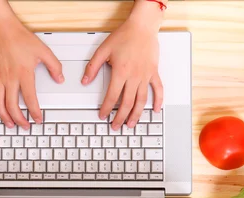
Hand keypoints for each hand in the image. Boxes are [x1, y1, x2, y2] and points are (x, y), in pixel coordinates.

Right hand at [0, 19, 63, 128]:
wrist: (2, 29)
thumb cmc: (20, 38)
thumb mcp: (43, 50)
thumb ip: (54, 66)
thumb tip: (60, 78)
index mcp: (24, 73)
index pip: (30, 99)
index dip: (35, 112)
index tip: (38, 119)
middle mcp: (10, 78)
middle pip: (13, 105)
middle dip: (19, 119)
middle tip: (25, 126)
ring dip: (4, 116)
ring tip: (10, 124)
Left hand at [83, 3, 163, 129]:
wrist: (142, 27)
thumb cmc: (124, 36)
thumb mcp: (103, 50)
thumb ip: (92, 67)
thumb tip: (85, 81)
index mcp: (121, 72)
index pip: (111, 96)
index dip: (106, 108)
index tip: (102, 115)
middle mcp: (134, 76)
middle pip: (127, 102)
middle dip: (120, 117)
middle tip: (115, 126)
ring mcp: (146, 75)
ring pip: (141, 100)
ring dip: (136, 114)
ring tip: (131, 124)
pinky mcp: (154, 72)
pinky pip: (158, 89)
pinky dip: (158, 100)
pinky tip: (155, 110)